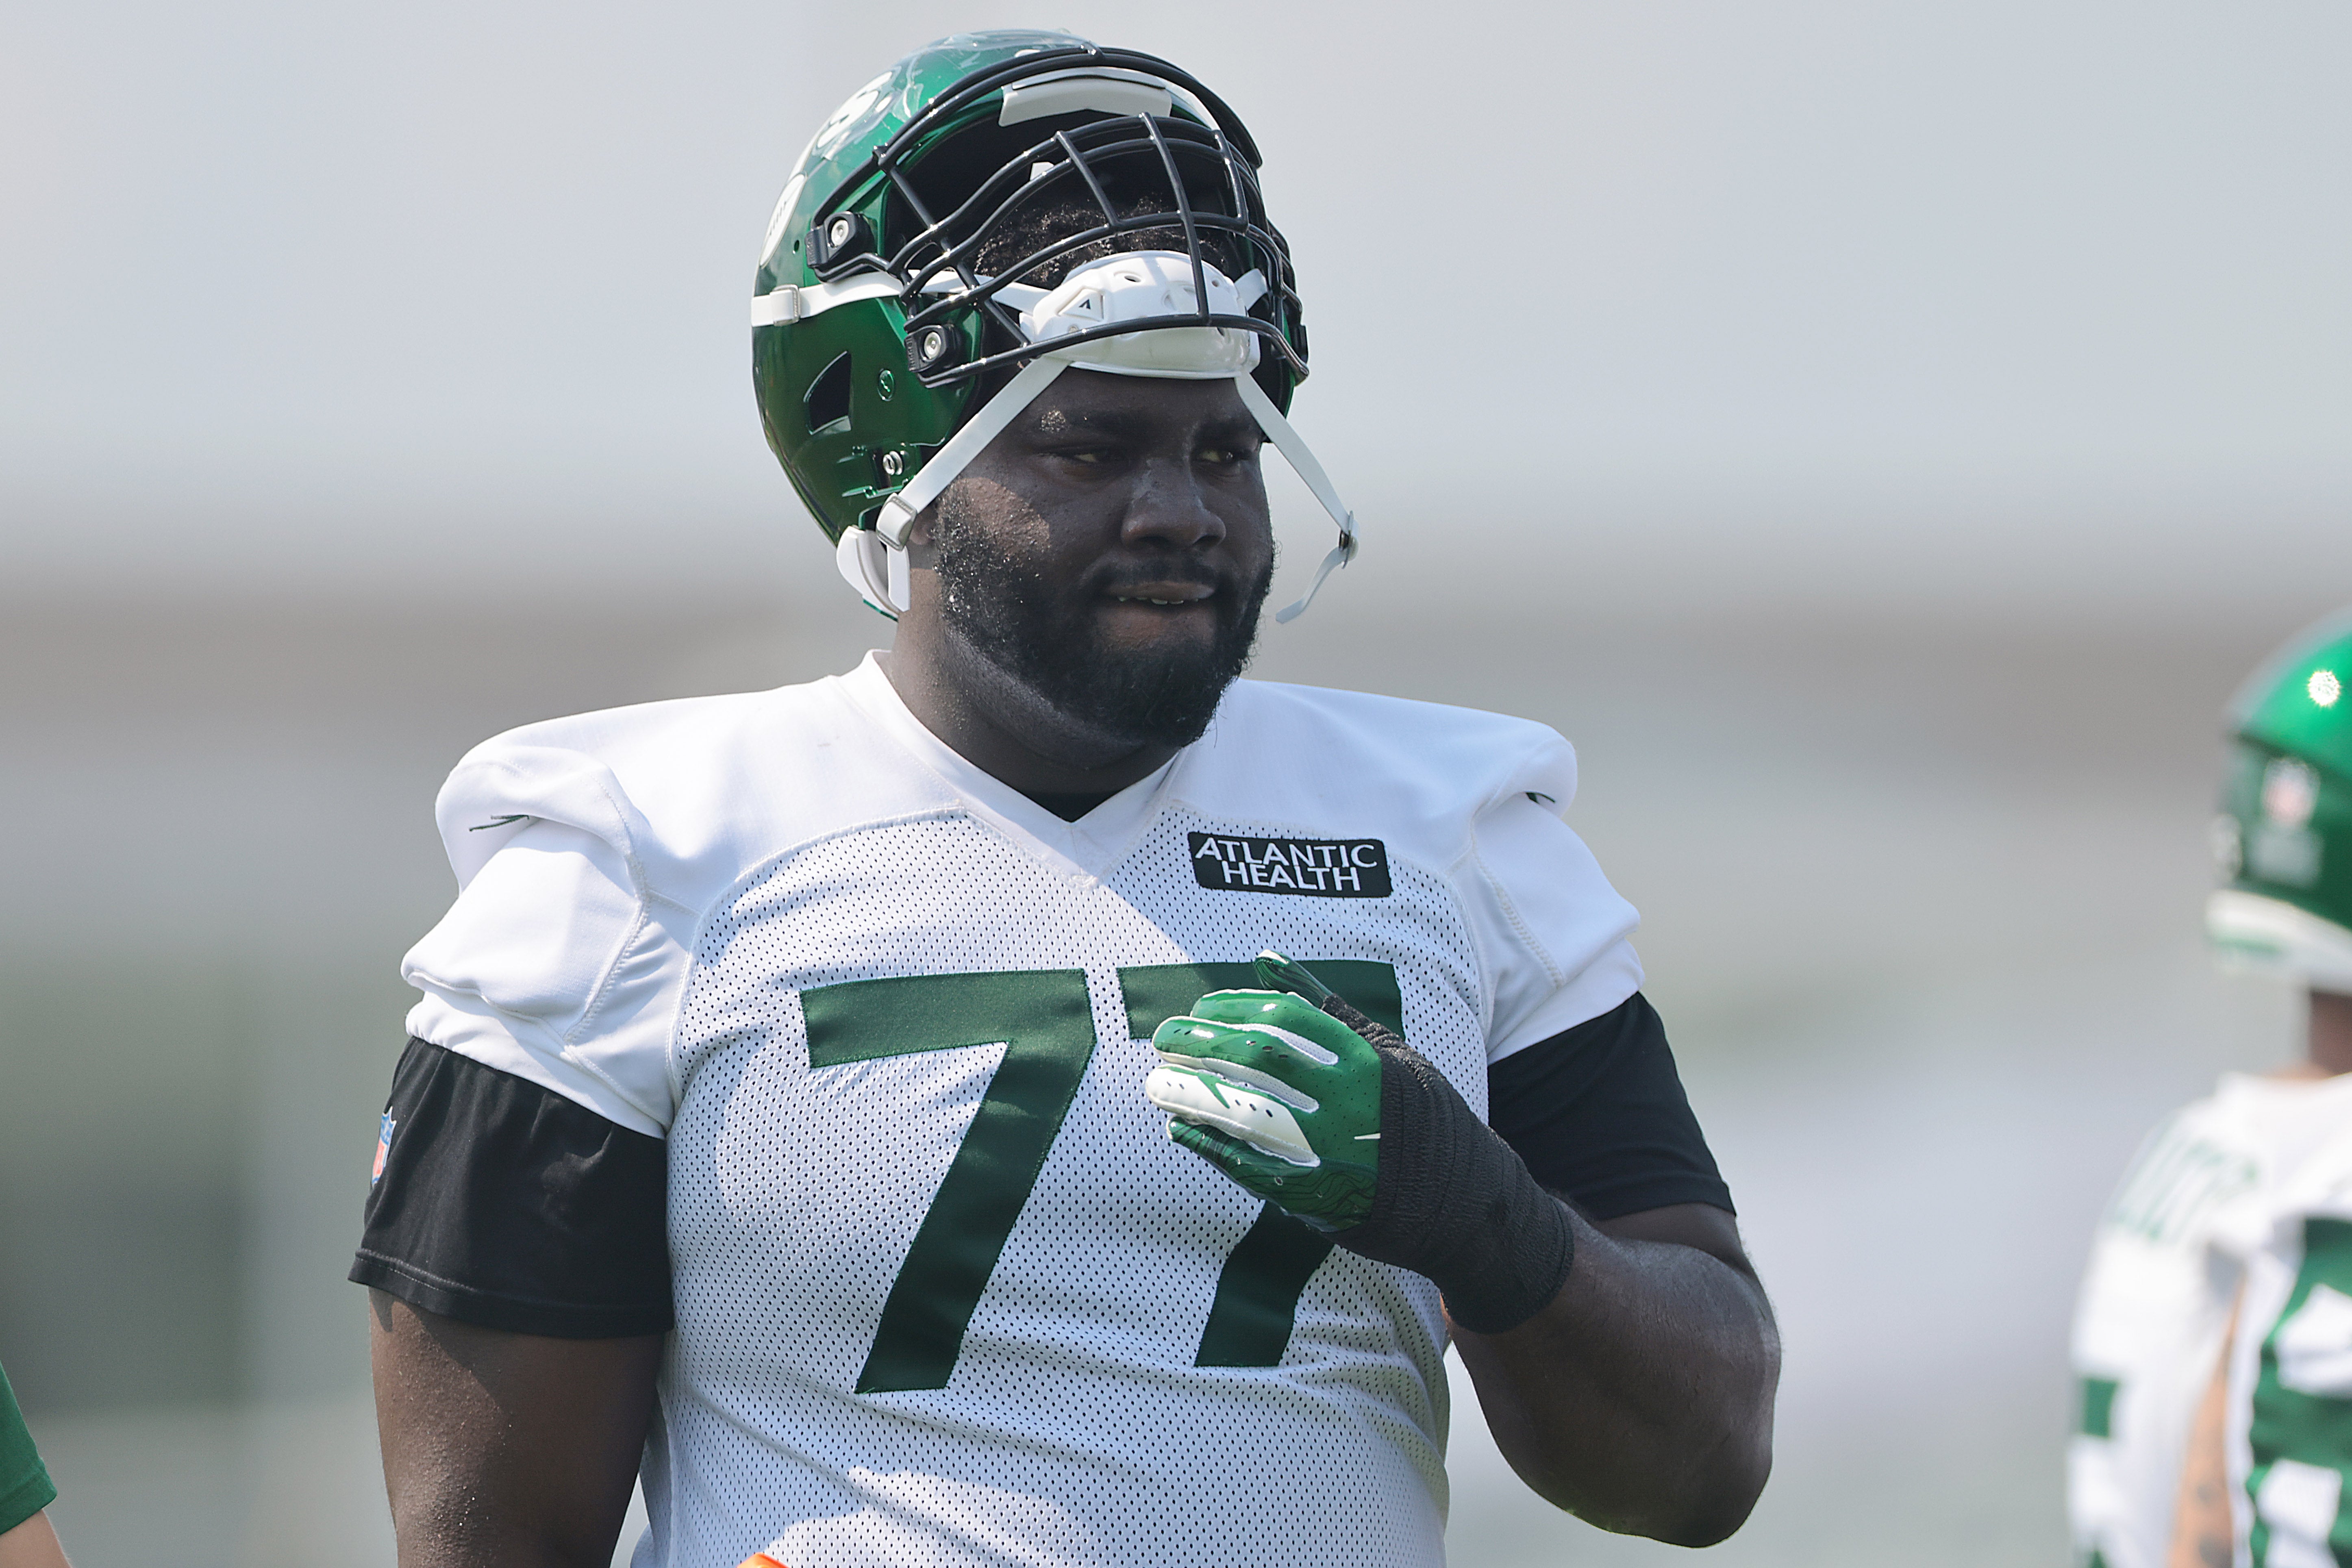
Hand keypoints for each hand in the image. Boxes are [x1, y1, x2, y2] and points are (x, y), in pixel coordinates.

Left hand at [1145, 951, 1576, 1332]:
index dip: (1231, 1007)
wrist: (1463, 1204)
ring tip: (1157, 1084)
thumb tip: (1268, 958)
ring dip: (1190, 1095)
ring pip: (1242, 1112)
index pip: (1283, 1018)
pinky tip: (1179, 1130)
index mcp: (1364, 1060)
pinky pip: (1246, 1168)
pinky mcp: (1315, 1198)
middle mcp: (1346, 1101)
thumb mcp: (1388, 1052)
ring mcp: (1329, 1152)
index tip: (1199, 1007)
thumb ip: (1325, 1008)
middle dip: (1199, 1043)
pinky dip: (1207, 1147)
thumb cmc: (1421, 1118)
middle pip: (1255, 1058)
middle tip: (1162, 1038)